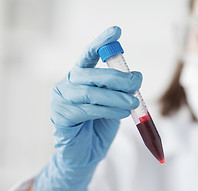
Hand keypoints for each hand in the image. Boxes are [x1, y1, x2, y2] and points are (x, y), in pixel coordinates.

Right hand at [33, 26, 141, 190]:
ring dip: (116, 97)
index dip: (102, 42)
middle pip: (90, 73)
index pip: (89, 54)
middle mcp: (67, 84)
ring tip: (132, 103)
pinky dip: (107, 110)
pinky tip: (120, 113)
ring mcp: (60, 100)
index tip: (117, 31)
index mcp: (80, 76)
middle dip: (117, 77)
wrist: (88, 153)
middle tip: (137, 83)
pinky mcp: (60, 117)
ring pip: (90, 93)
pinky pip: (86, 110)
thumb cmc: (101, 126)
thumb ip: (119, 89)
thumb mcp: (114, 103)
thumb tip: (136, 76)